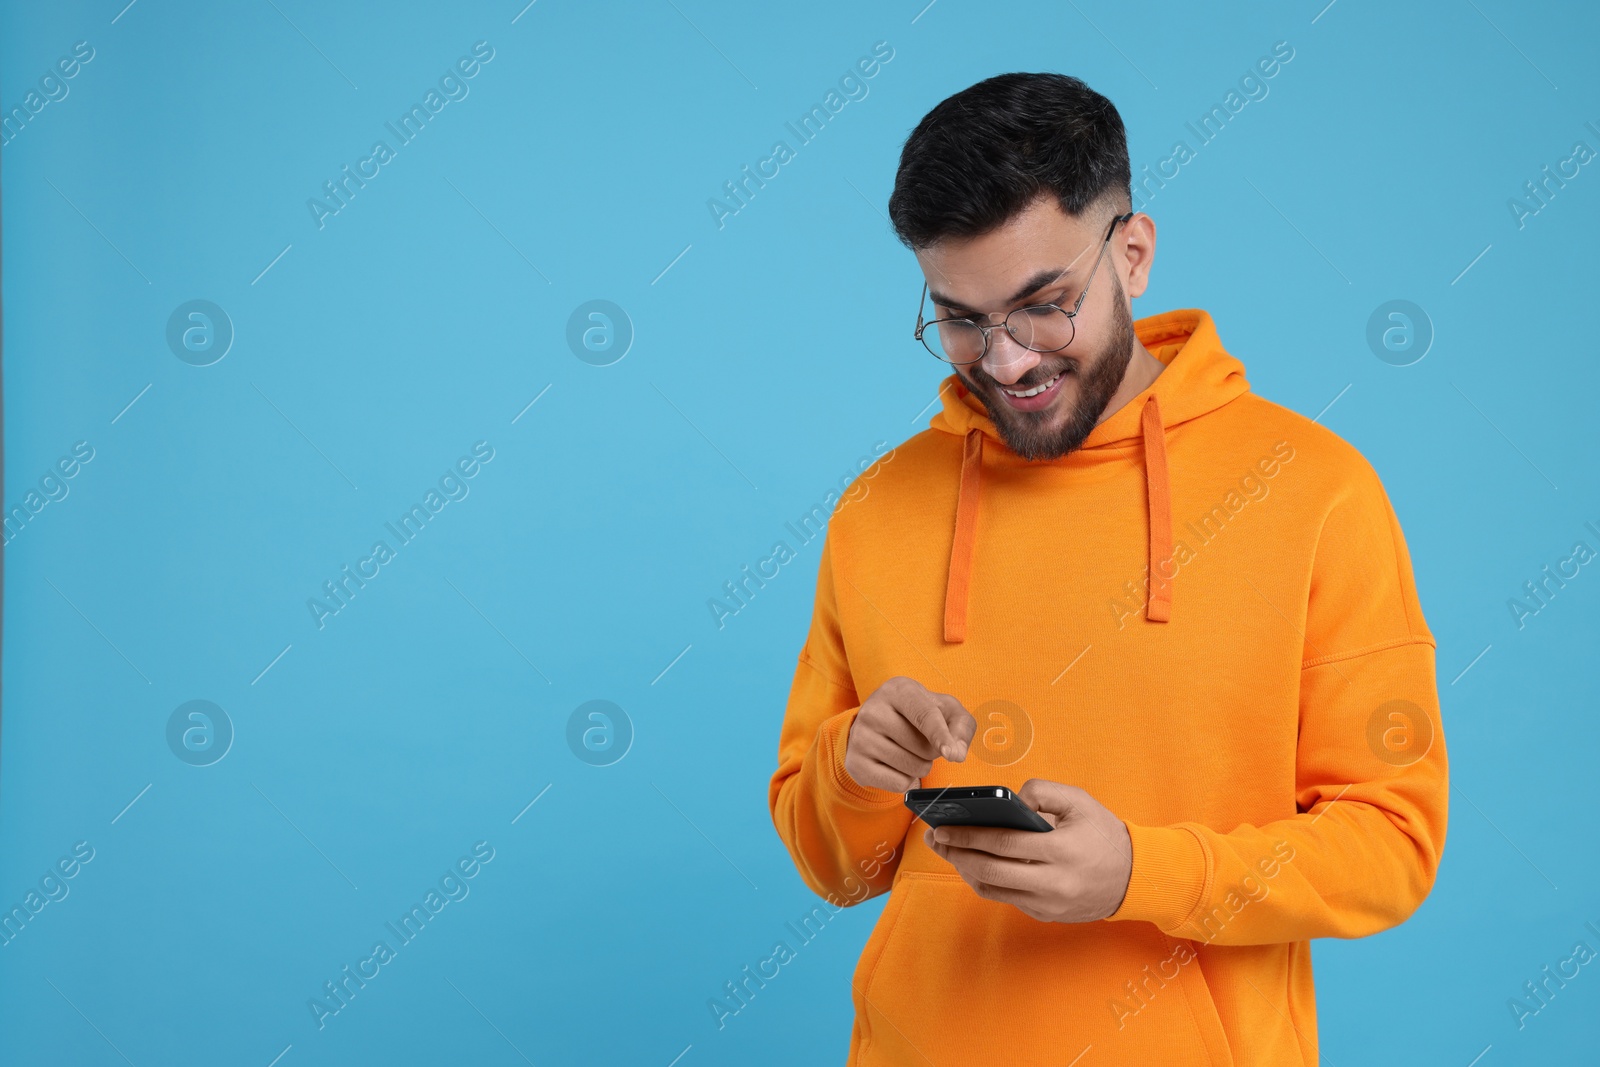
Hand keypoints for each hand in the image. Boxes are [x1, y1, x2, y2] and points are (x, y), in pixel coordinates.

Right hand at [843, 677, 976, 792]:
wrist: (876, 723)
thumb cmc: (917, 714)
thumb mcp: (944, 709)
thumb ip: (961, 726)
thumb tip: (957, 753)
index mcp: (898, 690)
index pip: (924, 715)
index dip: (940, 735)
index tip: (951, 753)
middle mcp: (874, 711)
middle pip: (922, 747)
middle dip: (932, 751)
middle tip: (920, 739)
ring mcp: (861, 737)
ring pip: (912, 767)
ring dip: (921, 766)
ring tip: (908, 751)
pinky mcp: (856, 763)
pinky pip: (899, 784)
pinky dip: (907, 780)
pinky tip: (896, 765)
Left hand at [923, 778, 1133, 922]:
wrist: (1135, 878)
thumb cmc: (1104, 834)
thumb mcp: (1079, 801)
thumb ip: (1042, 792)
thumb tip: (1008, 800)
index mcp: (1061, 850)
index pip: (1004, 844)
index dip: (969, 836)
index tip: (943, 827)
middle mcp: (1053, 883)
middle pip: (991, 871)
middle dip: (956, 854)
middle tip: (935, 839)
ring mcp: (1049, 904)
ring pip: (993, 890)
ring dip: (965, 870)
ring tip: (948, 850)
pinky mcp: (1046, 915)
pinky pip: (1006, 899)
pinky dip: (985, 882)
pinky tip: (972, 864)